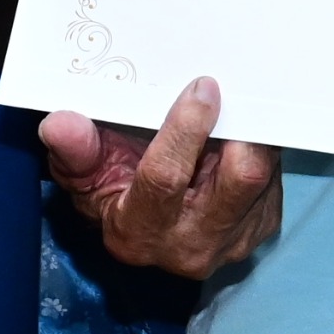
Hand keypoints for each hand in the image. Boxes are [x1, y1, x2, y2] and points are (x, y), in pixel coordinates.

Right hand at [40, 79, 282, 278]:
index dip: (185, 129)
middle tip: (229, 92)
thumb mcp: (82, 175)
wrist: (147, 230)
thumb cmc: (111, 192)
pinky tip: (235, 139)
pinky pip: (273, 178)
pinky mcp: (261, 227)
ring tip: (229, 113)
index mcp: (139, 232)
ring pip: (263, 173)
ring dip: (249, 136)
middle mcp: (191, 246)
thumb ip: (75, 150)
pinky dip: (257, 149)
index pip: (167, 178)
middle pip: (241, 177)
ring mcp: (233, 241)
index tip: (201, 87)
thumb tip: (60, 122)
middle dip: (239, 129)